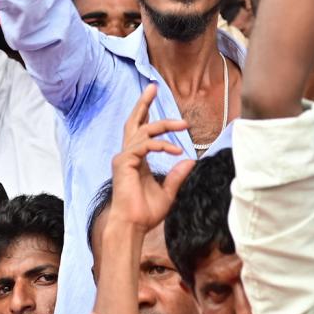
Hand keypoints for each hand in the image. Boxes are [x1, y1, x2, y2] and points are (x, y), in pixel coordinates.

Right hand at [108, 84, 194, 233]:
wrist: (132, 226)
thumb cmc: (145, 213)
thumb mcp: (168, 192)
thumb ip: (177, 175)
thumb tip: (190, 160)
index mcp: (136, 159)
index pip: (140, 130)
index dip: (146, 112)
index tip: (154, 98)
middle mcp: (128, 154)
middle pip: (134, 121)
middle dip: (144, 102)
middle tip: (154, 86)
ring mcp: (124, 157)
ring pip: (143, 130)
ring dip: (164, 125)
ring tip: (183, 126)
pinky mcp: (124, 162)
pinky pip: (144, 145)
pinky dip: (161, 145)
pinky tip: (176, 150)